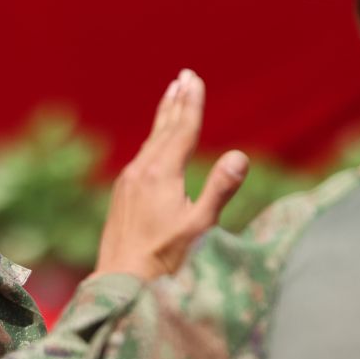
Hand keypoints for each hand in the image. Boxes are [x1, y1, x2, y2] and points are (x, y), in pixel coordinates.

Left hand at [97, 70, 249, 279]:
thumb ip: (219, 189)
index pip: (181, 130)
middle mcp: (140, 171)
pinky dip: (153, 141)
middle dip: (176, 101)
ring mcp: (127, 183)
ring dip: (163, 118)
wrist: (120, 282)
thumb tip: (239, 155)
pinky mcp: (121, 195)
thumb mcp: (199, 227)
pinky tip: (155, 146)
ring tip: (171, 98)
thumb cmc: (165, 259)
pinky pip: (141, 158)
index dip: (191, 104)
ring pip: (150, 142)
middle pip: (163, 129)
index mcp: (161, 174)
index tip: (194, 79)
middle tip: (184, 76)